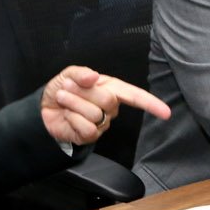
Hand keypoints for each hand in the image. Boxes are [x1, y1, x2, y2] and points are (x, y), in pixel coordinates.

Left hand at [40, 65, 170, 145]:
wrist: (43, 109)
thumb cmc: (62, 90)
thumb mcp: (69, 75)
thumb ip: (82, 74)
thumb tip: (94, 77)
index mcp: (111, 88)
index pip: (135, 96)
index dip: (151, 104)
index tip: (166, 113)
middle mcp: (110, 107)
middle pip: (108, 101)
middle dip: (82, 93)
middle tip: (66, 89)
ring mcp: (101, 123)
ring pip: (95, 114)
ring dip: (73, 104)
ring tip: (63, 100)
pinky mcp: (90, 136)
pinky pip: (87, 128)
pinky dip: (73, 119)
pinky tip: (67, 116)